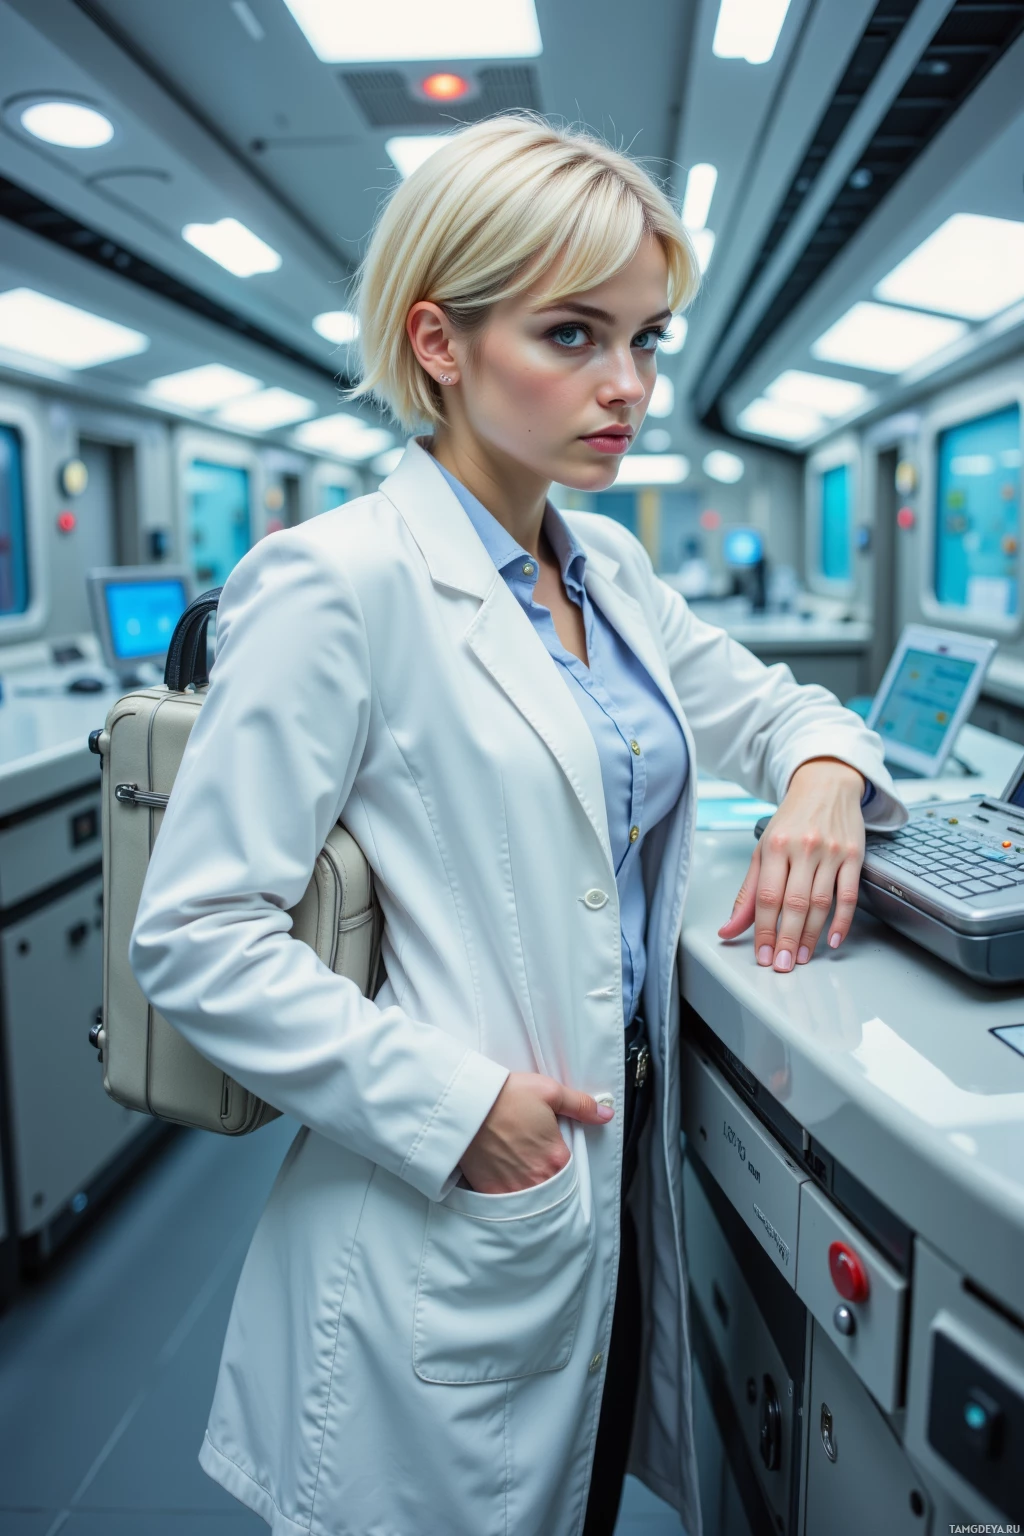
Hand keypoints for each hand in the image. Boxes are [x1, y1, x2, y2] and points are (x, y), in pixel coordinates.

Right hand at [459, 1072, 613, 1193]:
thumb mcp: (549, 1092)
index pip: (569, 1167)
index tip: (549, 1145)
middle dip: (544, 1173)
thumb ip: (581, 1106)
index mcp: (556, 1157)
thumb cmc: (507, 1095)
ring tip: (515, 1164)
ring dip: (527, 1185)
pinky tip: (500, 1174)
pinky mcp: (490, 1191)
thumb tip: (606, 1114)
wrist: (466, 1104)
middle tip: (529, 1154)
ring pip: (530, 1196)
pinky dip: (506, 1192)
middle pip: (551, 1185)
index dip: (560, 1155)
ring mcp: (514, 1188)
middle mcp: (538, 1179)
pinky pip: (506, 1201)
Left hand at [717, 757, 865, 971]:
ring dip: (811, 936)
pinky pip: (848, 894)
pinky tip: (833, 940)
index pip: (767, 897)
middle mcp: (803, 848)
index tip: (761, 954)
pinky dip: (842, 921)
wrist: (826, 784)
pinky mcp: (854, 856)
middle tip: (781, 964)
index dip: (763, 930)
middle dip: (786, 939)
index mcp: (775, 846)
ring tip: (800, 957)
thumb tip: (729, 929)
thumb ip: (748, 893)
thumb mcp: (763, 850)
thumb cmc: (792, 820)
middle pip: (794, 903)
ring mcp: (831, 852)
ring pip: (821, 903)